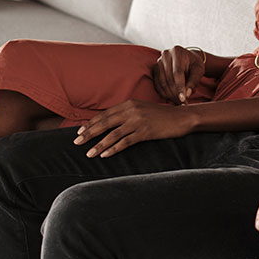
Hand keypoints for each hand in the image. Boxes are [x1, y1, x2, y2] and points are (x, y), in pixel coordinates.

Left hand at [75, 100, 193, 157]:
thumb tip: (112, 124)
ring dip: (98, 144)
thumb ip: (128, 114)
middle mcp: (131, 111)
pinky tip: (105, 155)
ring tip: (88, 153)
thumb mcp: (142, 110)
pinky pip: (125, 142)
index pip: (104, 114)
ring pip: (112, 134)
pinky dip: (113, 149)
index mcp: (128, 104)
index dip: (91, 123)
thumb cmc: (162, 116)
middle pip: (104, 123)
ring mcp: (138, 121)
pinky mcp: (145, 132)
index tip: (80, 131)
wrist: (182, 117)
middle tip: (76, 142)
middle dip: (89, 133)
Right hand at [152, 46, 205, 104]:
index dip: (180, 87)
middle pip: (169, 79)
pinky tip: (173, 99)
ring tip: (180, 102)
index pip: (177, 72)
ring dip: (170, 95)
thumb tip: (187, 95)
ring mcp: (158, 62)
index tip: (183, 99)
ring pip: (162, 83)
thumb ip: (194, 81)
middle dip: (176, 93)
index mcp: (177, 52)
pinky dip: (164, 94)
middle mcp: (165, 55)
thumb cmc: (194, 64)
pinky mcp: (155, 70)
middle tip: (183, 104)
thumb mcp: (199, 71)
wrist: (187, 59)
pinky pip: (157, 85)